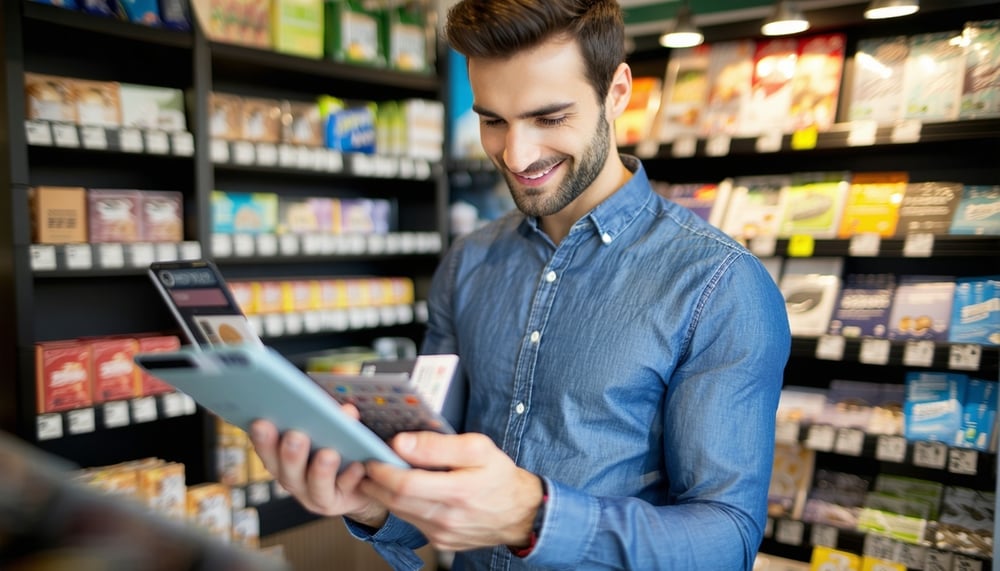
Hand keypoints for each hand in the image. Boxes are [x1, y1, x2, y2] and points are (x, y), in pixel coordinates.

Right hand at [248, 411, 387, 527]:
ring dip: (321, 470)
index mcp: (282, 460)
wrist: (361, 483)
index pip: (267, 451)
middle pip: (287, 471)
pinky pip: (344, 490)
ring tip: (329, 454)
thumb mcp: (330, 432)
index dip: (262, 439)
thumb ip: (331, 419)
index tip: (261, 422)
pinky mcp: (339, 503)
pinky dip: (350, 477)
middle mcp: (294, 480)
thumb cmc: (339, 450)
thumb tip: (345, 410)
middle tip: (295, 436)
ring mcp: (315, 495)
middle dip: (290, 454)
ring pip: (315, 486)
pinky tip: (357, 466)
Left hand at [361, 431, 543, 551]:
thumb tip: (402, 442)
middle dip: (375, 482)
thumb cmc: (500, 477)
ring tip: (379, 475)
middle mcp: (447, 517)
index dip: (382, 470)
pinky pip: (412, 522)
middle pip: (396, 501)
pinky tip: (403, 491)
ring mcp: (442, 533)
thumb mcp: (479, 448)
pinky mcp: (441, 542)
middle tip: (366, 464)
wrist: (521, 513)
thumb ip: (438, 445)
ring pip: (400, 513)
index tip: (373, 456)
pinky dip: (401, 506)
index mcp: (457, 491)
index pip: (405, 484)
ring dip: (384, 494)